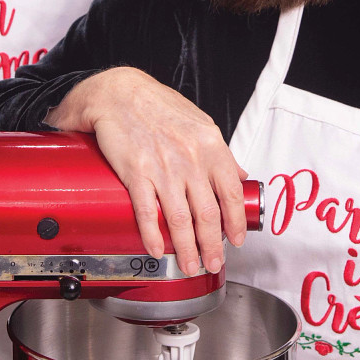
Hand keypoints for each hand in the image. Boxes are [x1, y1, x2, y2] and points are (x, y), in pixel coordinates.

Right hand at [46, 66, 247, 277]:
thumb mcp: (201, 124)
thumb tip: (239, 176)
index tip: (236, 240)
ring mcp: (162, 168)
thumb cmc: (159, 107)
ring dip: (186, 249)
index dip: (236, 222)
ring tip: (189, 265)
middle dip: (212, 245)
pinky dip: (153, 235)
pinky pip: (146, 211)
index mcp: (210, 147)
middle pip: (207, 214)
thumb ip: (220, 154)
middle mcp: (189, 159)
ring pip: (179, 219)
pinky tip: (157, 249)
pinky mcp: (135, 172)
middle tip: (214, 263)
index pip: (231, 193)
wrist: (119, 94)